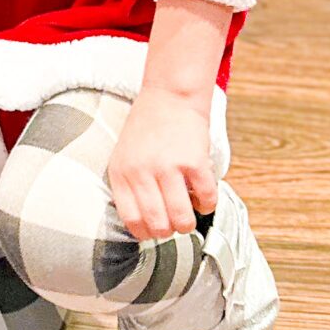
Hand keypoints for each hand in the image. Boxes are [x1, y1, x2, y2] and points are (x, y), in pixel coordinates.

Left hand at [106, 85, 217, 241]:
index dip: (145, 233)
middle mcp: (141, 171)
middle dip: (169, 231)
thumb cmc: (147, 129)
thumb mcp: (124, 156)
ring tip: (189, 212)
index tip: (154, 231)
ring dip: (188, 223)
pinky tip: (202, 195)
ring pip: (182, 220)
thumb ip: (129, 187)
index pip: (131, 220)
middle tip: (174, 221)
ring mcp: (168, 167)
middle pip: (158, 225)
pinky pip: (206, 200)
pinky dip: (208, 205)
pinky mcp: (194, 161)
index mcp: (121, 172)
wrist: (169, 96)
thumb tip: (142, 226)